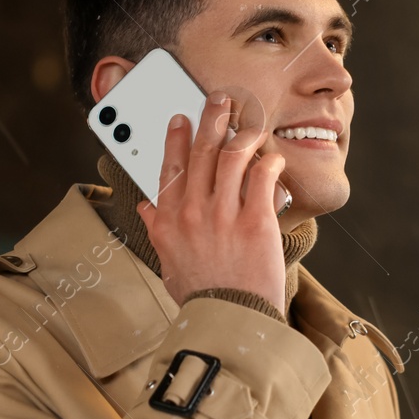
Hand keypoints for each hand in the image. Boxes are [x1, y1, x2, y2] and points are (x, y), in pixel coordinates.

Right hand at [137, 91, 286, 309]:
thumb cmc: (200, 294)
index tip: (180, 118)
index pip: (170, 167)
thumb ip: (157, 229)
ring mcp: (225, 214)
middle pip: (202, 152)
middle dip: (211, 119)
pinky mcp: (256, 221)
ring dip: (242, 133)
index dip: (175, 138)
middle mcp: (194, 212)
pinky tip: (273, 157)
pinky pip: (262, 177)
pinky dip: (269, 162)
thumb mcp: (167, 261)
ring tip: (249, 119)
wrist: (229, 318)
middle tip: (219, 100)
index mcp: (170, 221)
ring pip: (232, 157)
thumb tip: (145, 206)